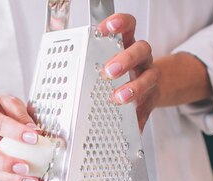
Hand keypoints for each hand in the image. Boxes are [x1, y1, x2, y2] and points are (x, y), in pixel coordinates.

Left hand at [97, 14, 159, 130]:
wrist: (148, 88)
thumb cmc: (121, 73)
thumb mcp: (107, 61)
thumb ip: (90, 61)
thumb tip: (60, 71)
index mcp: (128, 45)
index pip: (128, 26)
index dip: (120, 23)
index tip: (105, 28)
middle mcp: (141, 58)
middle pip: (140, 50)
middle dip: (125, 59)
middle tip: (108, 71)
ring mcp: (149, 77)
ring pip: (149, 77)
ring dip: (133, 88)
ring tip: (118, 98)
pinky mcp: (152, 98)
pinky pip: (148, 107)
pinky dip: (139, 116)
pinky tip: (132, 124)